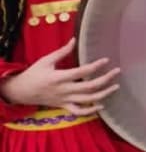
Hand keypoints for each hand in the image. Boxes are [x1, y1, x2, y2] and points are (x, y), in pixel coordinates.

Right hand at [0, 38, 119, 114]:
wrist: (20, 92)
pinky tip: (101, 105)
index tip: (106, 60)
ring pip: (87, 101)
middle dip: (105, 80)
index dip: (95, 66)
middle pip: (89, 87)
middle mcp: (63, 90)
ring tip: (116, 87)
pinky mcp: (63, 106)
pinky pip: (79, 112)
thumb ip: (62, 52)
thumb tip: (74, 40)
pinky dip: (90, 111)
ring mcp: (64, 100)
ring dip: (103, 94)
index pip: (82, 72)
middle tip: (117, 71)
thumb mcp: (46, 60)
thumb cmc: (33, 74)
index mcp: (58, 77)